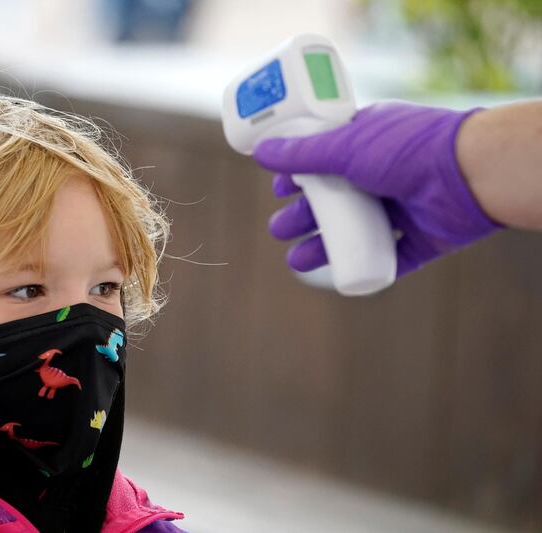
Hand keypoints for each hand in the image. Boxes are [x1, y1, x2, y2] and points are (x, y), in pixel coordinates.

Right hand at [253, 102, 500, 275]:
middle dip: (303, 218)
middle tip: (280, 230)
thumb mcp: (345, 146)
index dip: (298, 177)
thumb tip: (260, 152)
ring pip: (356, 231)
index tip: (278, 191)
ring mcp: (404, 206)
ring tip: (297, 260)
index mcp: (368, 143)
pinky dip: (364, 266)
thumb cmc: (407, 149)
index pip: (324, 160)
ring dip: (323, 247)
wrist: (472, 174)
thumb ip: (302, 153)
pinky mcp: (422, 237)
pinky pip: (389, 255)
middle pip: (334, 201)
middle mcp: (384, 173)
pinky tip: (338, 277)